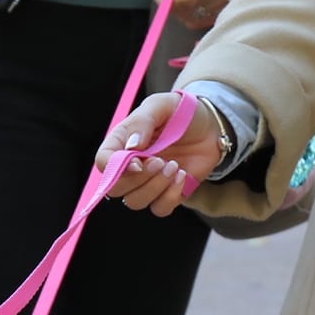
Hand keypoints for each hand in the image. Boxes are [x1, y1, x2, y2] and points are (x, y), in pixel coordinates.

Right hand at [95, 91, 222, 216]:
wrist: (210, 125)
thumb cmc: (181, 112)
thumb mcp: (161, 105)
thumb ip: (143, 122)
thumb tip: (132, 147)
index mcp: (121, 144)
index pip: (103, 162)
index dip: (116, 168)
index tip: (138, 162)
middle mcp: (129, 167)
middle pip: (115, 189)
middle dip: (138, 179)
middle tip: (161, 161)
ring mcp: (146, 183)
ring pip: (135, 202)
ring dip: (156, 187)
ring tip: (175, 166)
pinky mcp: (166, 193)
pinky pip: (159, 208)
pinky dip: (171, 196)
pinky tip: (183, 176)